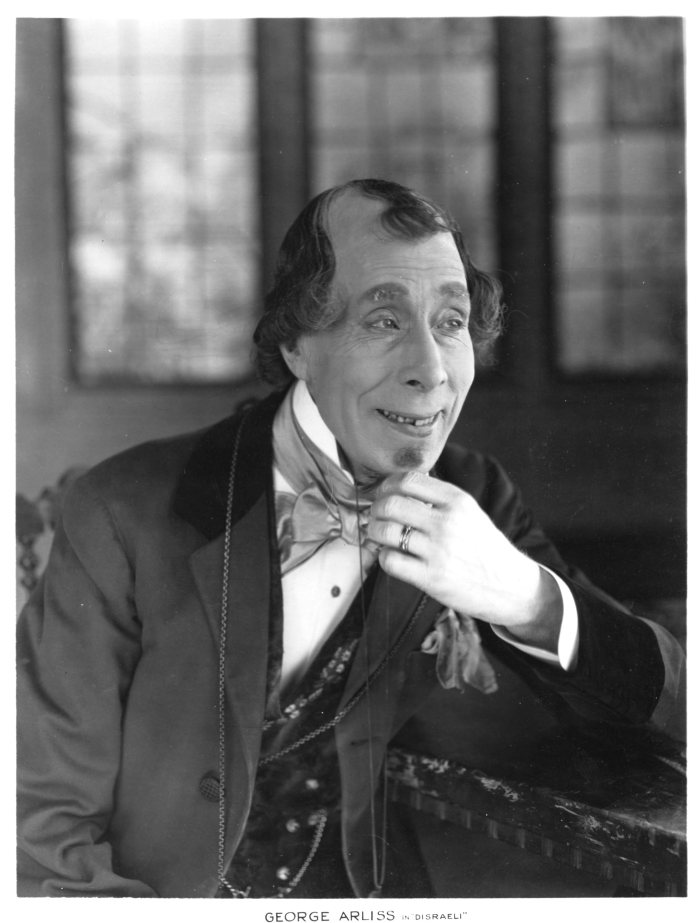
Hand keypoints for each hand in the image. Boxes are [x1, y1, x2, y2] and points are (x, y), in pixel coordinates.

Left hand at [367, 471, 562, 650]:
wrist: (511, 586)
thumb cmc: (485, 548)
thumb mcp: (470, 513)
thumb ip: (440, 498)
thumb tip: (401, 486)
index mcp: (457, 501)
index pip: (408, 480)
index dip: (387, 485)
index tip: (383, 493)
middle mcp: (448, 522)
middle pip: (391, 504)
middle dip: (375, 509)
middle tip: (376, 516)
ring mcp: (439, 551)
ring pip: (385, 531)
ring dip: (374, 532)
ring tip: (378, 536)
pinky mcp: (431, 578)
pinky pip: (390, 560)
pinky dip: (384, 557)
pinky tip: (393, 557)